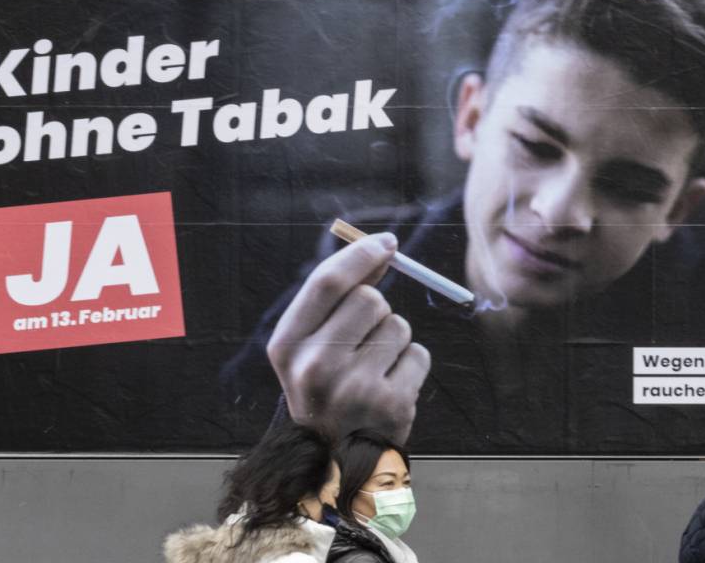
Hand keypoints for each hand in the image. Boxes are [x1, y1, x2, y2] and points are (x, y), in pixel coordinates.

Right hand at [266, 232, 430, 443]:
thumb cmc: (327, 391)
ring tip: (374, 371)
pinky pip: (418, 354)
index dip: (360, 255)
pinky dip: (411, 366)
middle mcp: (316, 367)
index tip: (386, 242)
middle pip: (370, 299)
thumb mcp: (309, 349)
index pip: (327, 282)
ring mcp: (355, 388)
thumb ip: (334, 301)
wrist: (338, 462)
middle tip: (364, 341)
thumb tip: (379, 249)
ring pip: (399, 325)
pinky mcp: (392, 405)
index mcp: (287, 347)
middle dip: (377, 311)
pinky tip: (390, 388)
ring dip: (394, 341)